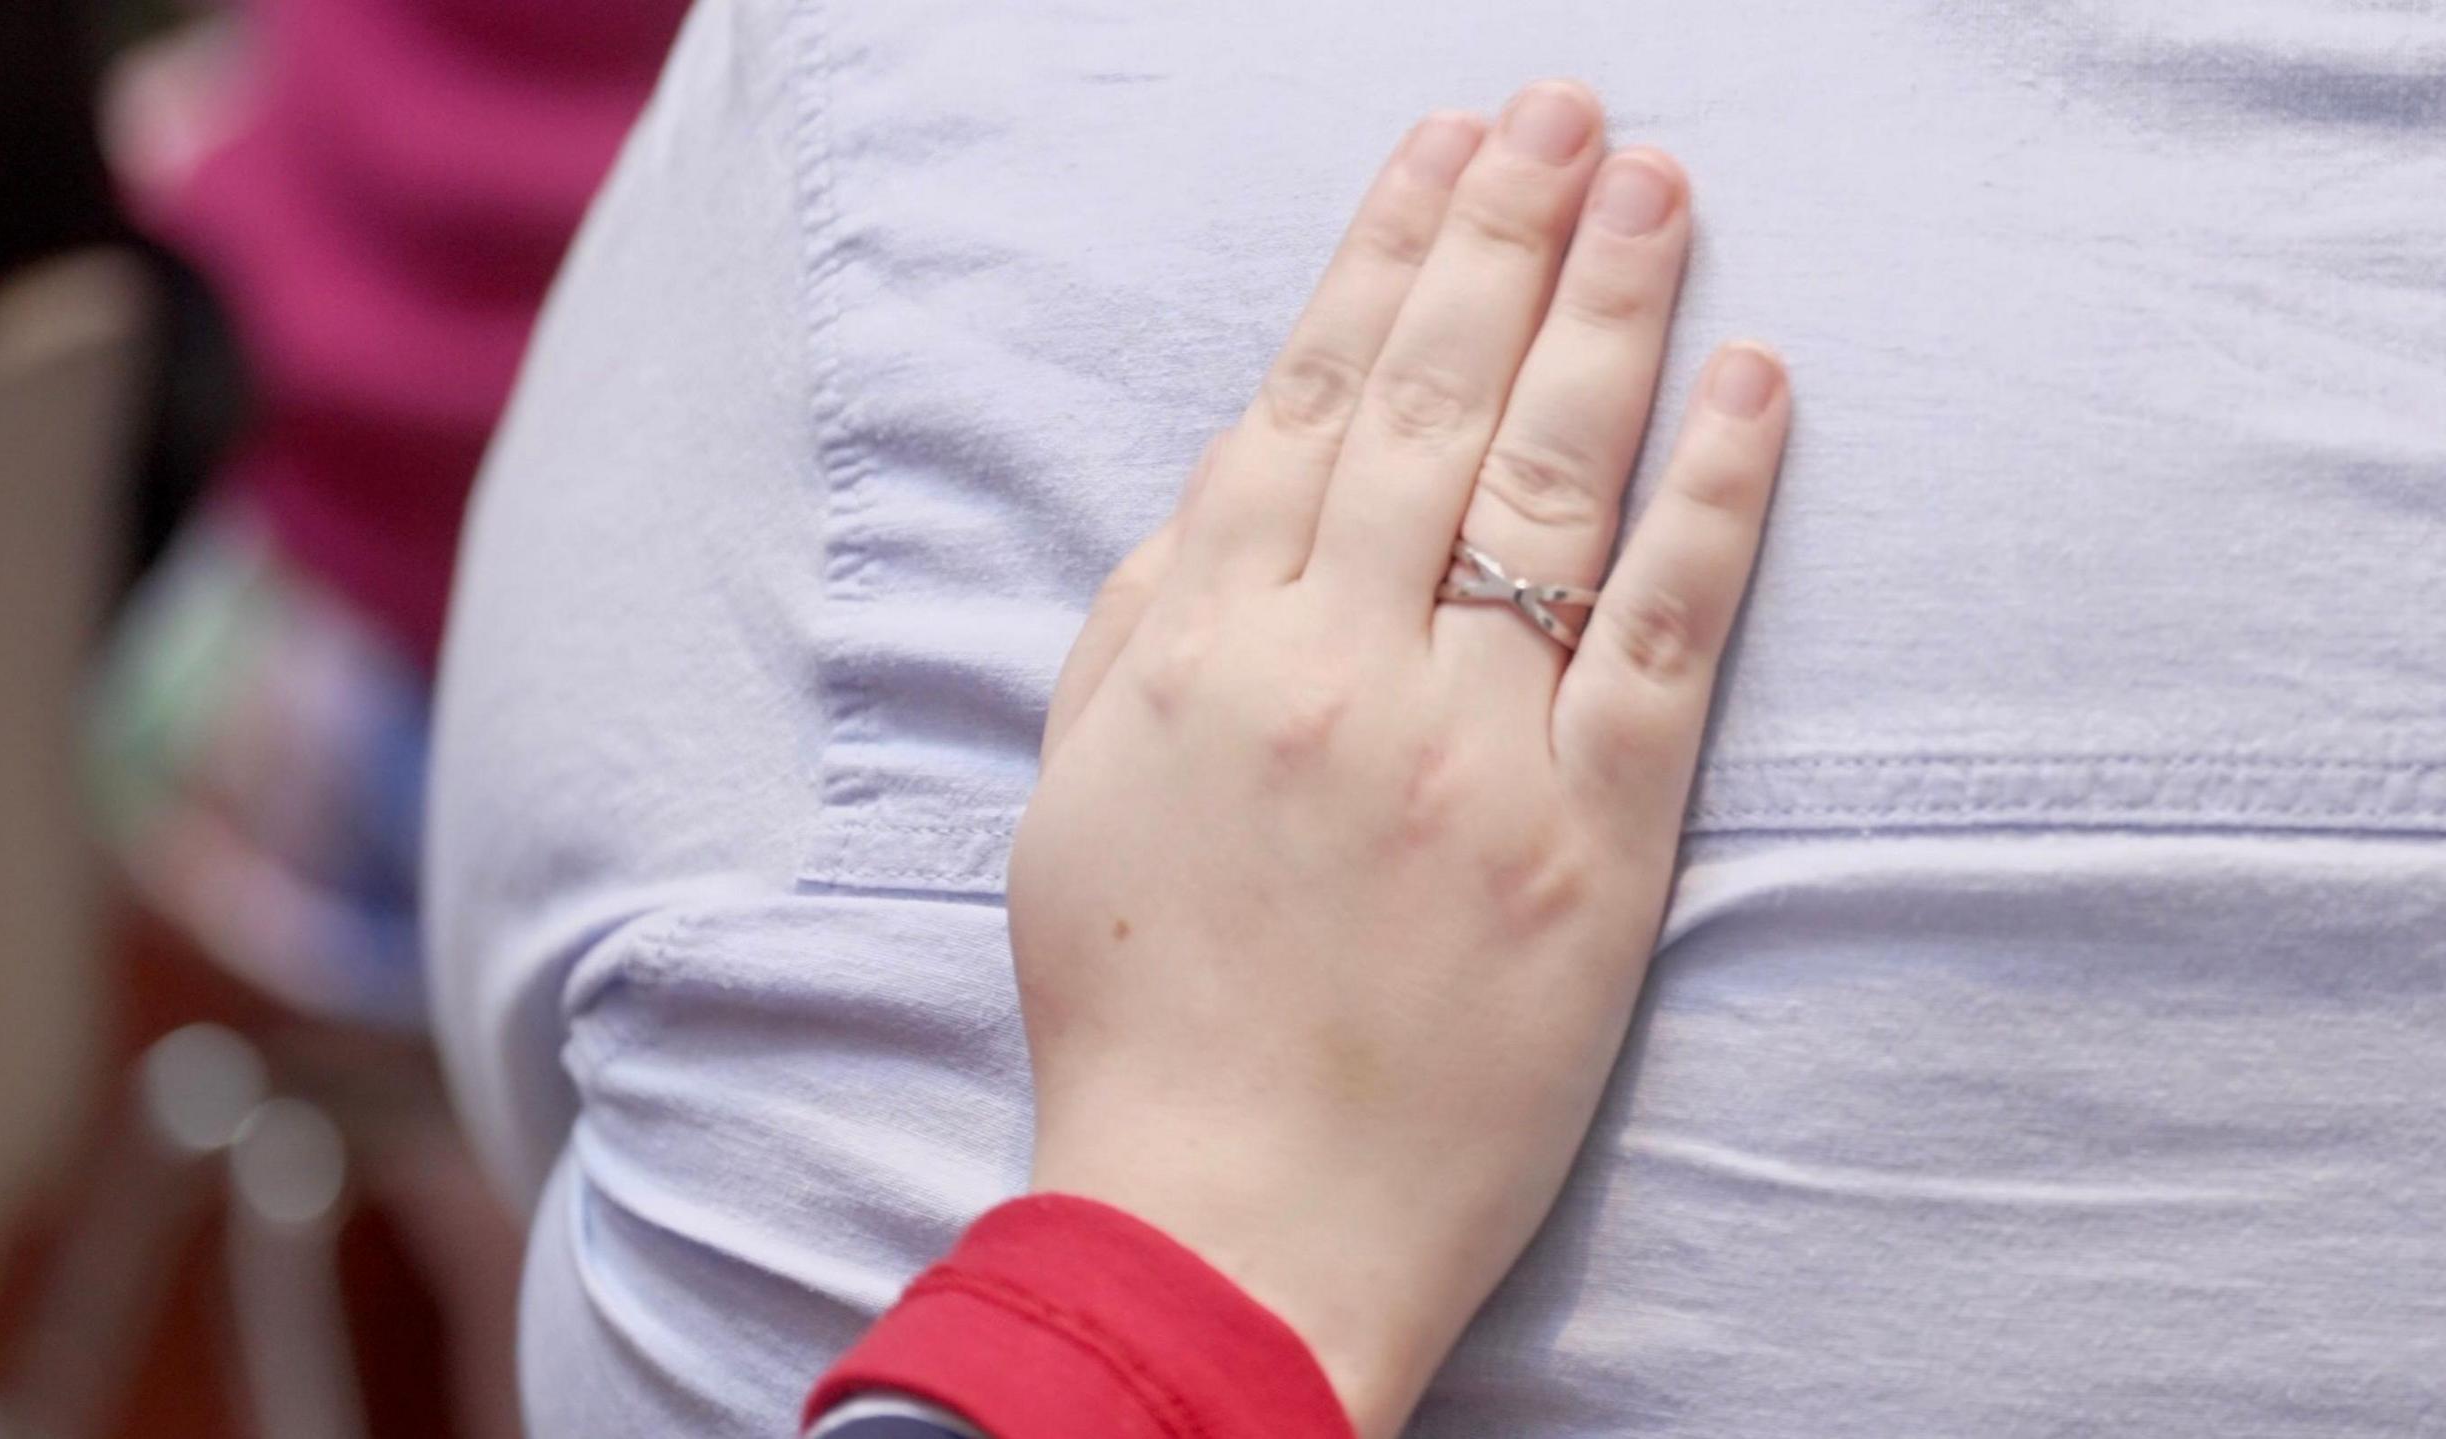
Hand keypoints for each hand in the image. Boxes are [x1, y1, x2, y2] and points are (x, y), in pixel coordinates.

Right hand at [1008, 80, 1790, 1436]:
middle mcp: (1333, 668)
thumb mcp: (1074, 796)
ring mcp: (1469, 748)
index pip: (1305, 404)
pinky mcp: (1592, 841)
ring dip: (1608, 316)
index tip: (1442, 151)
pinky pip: (1663, 637)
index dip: (1380, 258)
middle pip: (1431, 404)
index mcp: (1201, 649)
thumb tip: (1226, 483)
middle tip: (1569, 112)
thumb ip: (1137, 623)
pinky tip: (1751, 382)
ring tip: (1658, 184)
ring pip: (1546, 483)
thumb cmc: (1140, 1014)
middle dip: (1504, 236)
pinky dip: (1714, 499)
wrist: (1230, 1220)